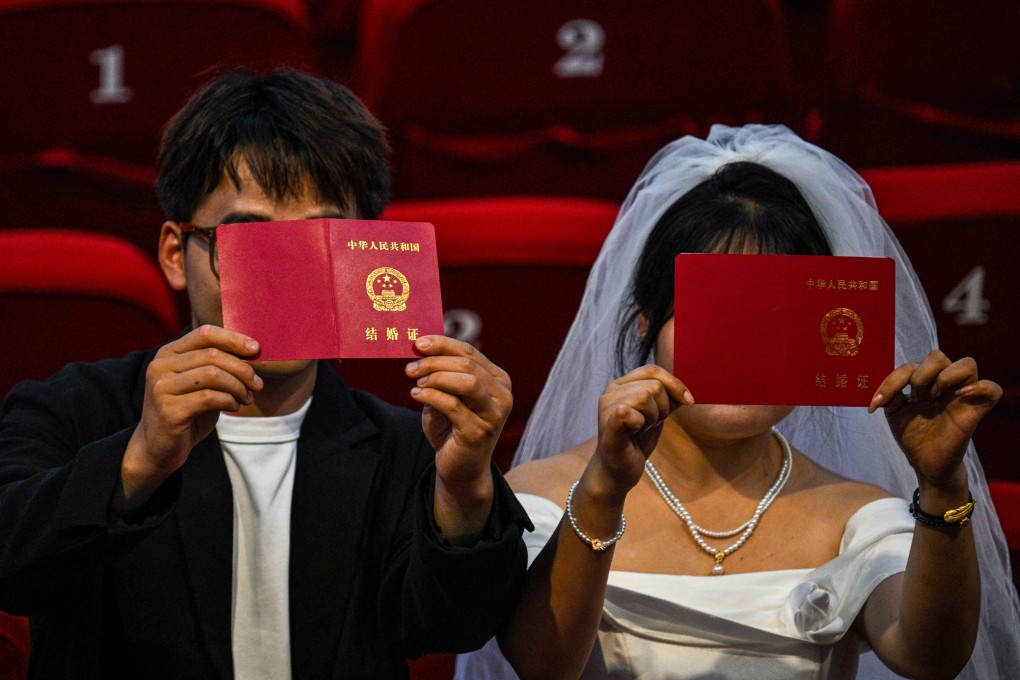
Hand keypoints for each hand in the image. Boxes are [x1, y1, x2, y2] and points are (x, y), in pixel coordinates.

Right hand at [118, 325, 262, 509]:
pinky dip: (229, 401)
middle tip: (257, 384)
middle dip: (243, 369)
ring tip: (247, 398)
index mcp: (168, 353)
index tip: (256, 349)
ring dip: (238, 386)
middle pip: (213, 355)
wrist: (158, 448)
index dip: (233, 338)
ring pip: (213, 374)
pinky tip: (234, 407)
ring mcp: (161, 387)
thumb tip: (254, 351)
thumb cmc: (187, 412)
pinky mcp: (168, 409)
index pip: (204, 333)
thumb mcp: (201, 384)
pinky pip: (209, 397)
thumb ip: (217, 366)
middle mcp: (160, 366)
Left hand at [405, 335, 511, 491]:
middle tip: (410, 367)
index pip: (470, 353)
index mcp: (497, 380)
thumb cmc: (452, 428)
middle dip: (434, 362)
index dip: (443, 344)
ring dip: (436, 377)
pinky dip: (431, 397)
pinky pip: (453, 406)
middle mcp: (503, 395)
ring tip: (416, 383)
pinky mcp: (480, 432)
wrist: (460, 468)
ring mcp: (494, 414)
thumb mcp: (447, 395)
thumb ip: (442, 373)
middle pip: (467, 365)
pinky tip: (416, 396)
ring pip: (467, 382)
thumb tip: (422, 348)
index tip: (418, 343)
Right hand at [591, 365, 692, 498]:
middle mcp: (611, 391)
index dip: (675, 384)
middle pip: (654, 385)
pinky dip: (641, 423)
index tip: (688, 402)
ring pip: (645, 397)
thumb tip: (685, 392)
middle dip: (663, 408)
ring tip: (643, 429)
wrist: (619, 471)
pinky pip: (631, 412)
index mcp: (622, 384)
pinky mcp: (608, 423)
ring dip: (653, 417)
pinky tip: (634, 432)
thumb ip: (667, 398)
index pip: (652, 370)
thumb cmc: (636, 441)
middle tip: (651, 424)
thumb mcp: (657, 414)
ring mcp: (606, 406)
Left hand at [869, 350, 1000, 490]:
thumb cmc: (912, 436)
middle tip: (915, 396)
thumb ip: (890, 397)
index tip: (877, 403)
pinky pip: (992, 389)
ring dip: (946, 376)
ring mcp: (961, 396)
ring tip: (934, 397)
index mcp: (923, 383)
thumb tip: (886, 389)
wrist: (924, 463)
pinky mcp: (975, 411)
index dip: (892, 380)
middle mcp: (944, 385)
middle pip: (938, 356)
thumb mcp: (895, 414)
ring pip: (967, 364)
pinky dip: (980, 387)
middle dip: (921, 373)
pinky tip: (961, 396)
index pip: (910, 366)